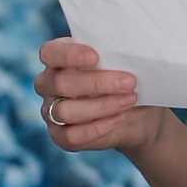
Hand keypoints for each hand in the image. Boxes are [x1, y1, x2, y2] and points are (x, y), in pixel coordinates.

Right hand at [34, 38, 164, 154]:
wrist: (139, 113)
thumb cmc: (127, 79)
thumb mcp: (125, 62)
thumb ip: (116, 55)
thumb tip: (129, 50)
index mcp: (57, 57)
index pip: (50, 52)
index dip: (69, 55)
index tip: (95, 57)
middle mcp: (48, 83)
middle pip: (60, 83)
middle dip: (97, 83)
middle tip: (129, 82)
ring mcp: (51, 111)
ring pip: (65, 111)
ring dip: (101, 106)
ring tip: (129, 100)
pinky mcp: (60, 136)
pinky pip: (71, 136)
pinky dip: (97, 128)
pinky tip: (118, 118)